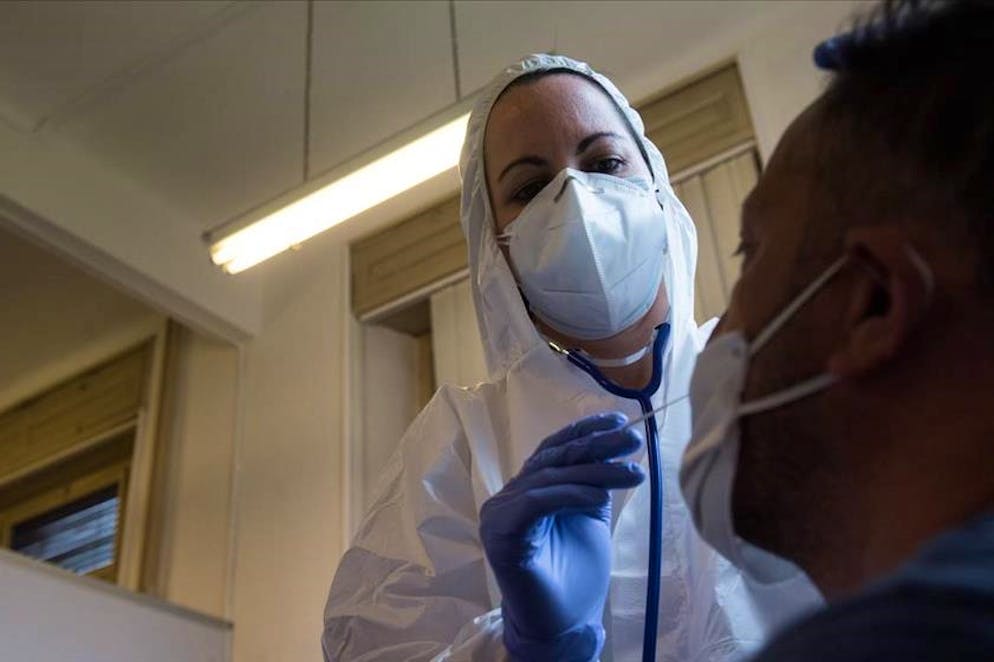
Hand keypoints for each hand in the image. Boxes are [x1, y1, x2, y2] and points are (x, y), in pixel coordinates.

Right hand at [479, 412, 644, 660]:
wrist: (562, 624)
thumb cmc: (575, 575)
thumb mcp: (589, 516)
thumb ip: (590, 483)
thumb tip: (613, 447)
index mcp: (529, 488)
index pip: (554, 448)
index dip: (584, 430)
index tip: (619, 419)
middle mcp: (509, 495)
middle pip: (555, 459)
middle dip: (597, 445)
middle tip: (633, 439)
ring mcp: (499, 512)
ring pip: (550, 478)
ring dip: (595, 472)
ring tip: (633, 472)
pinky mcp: (499, 532)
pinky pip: (537, 502)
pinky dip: (570, 495)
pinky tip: (599, 497)